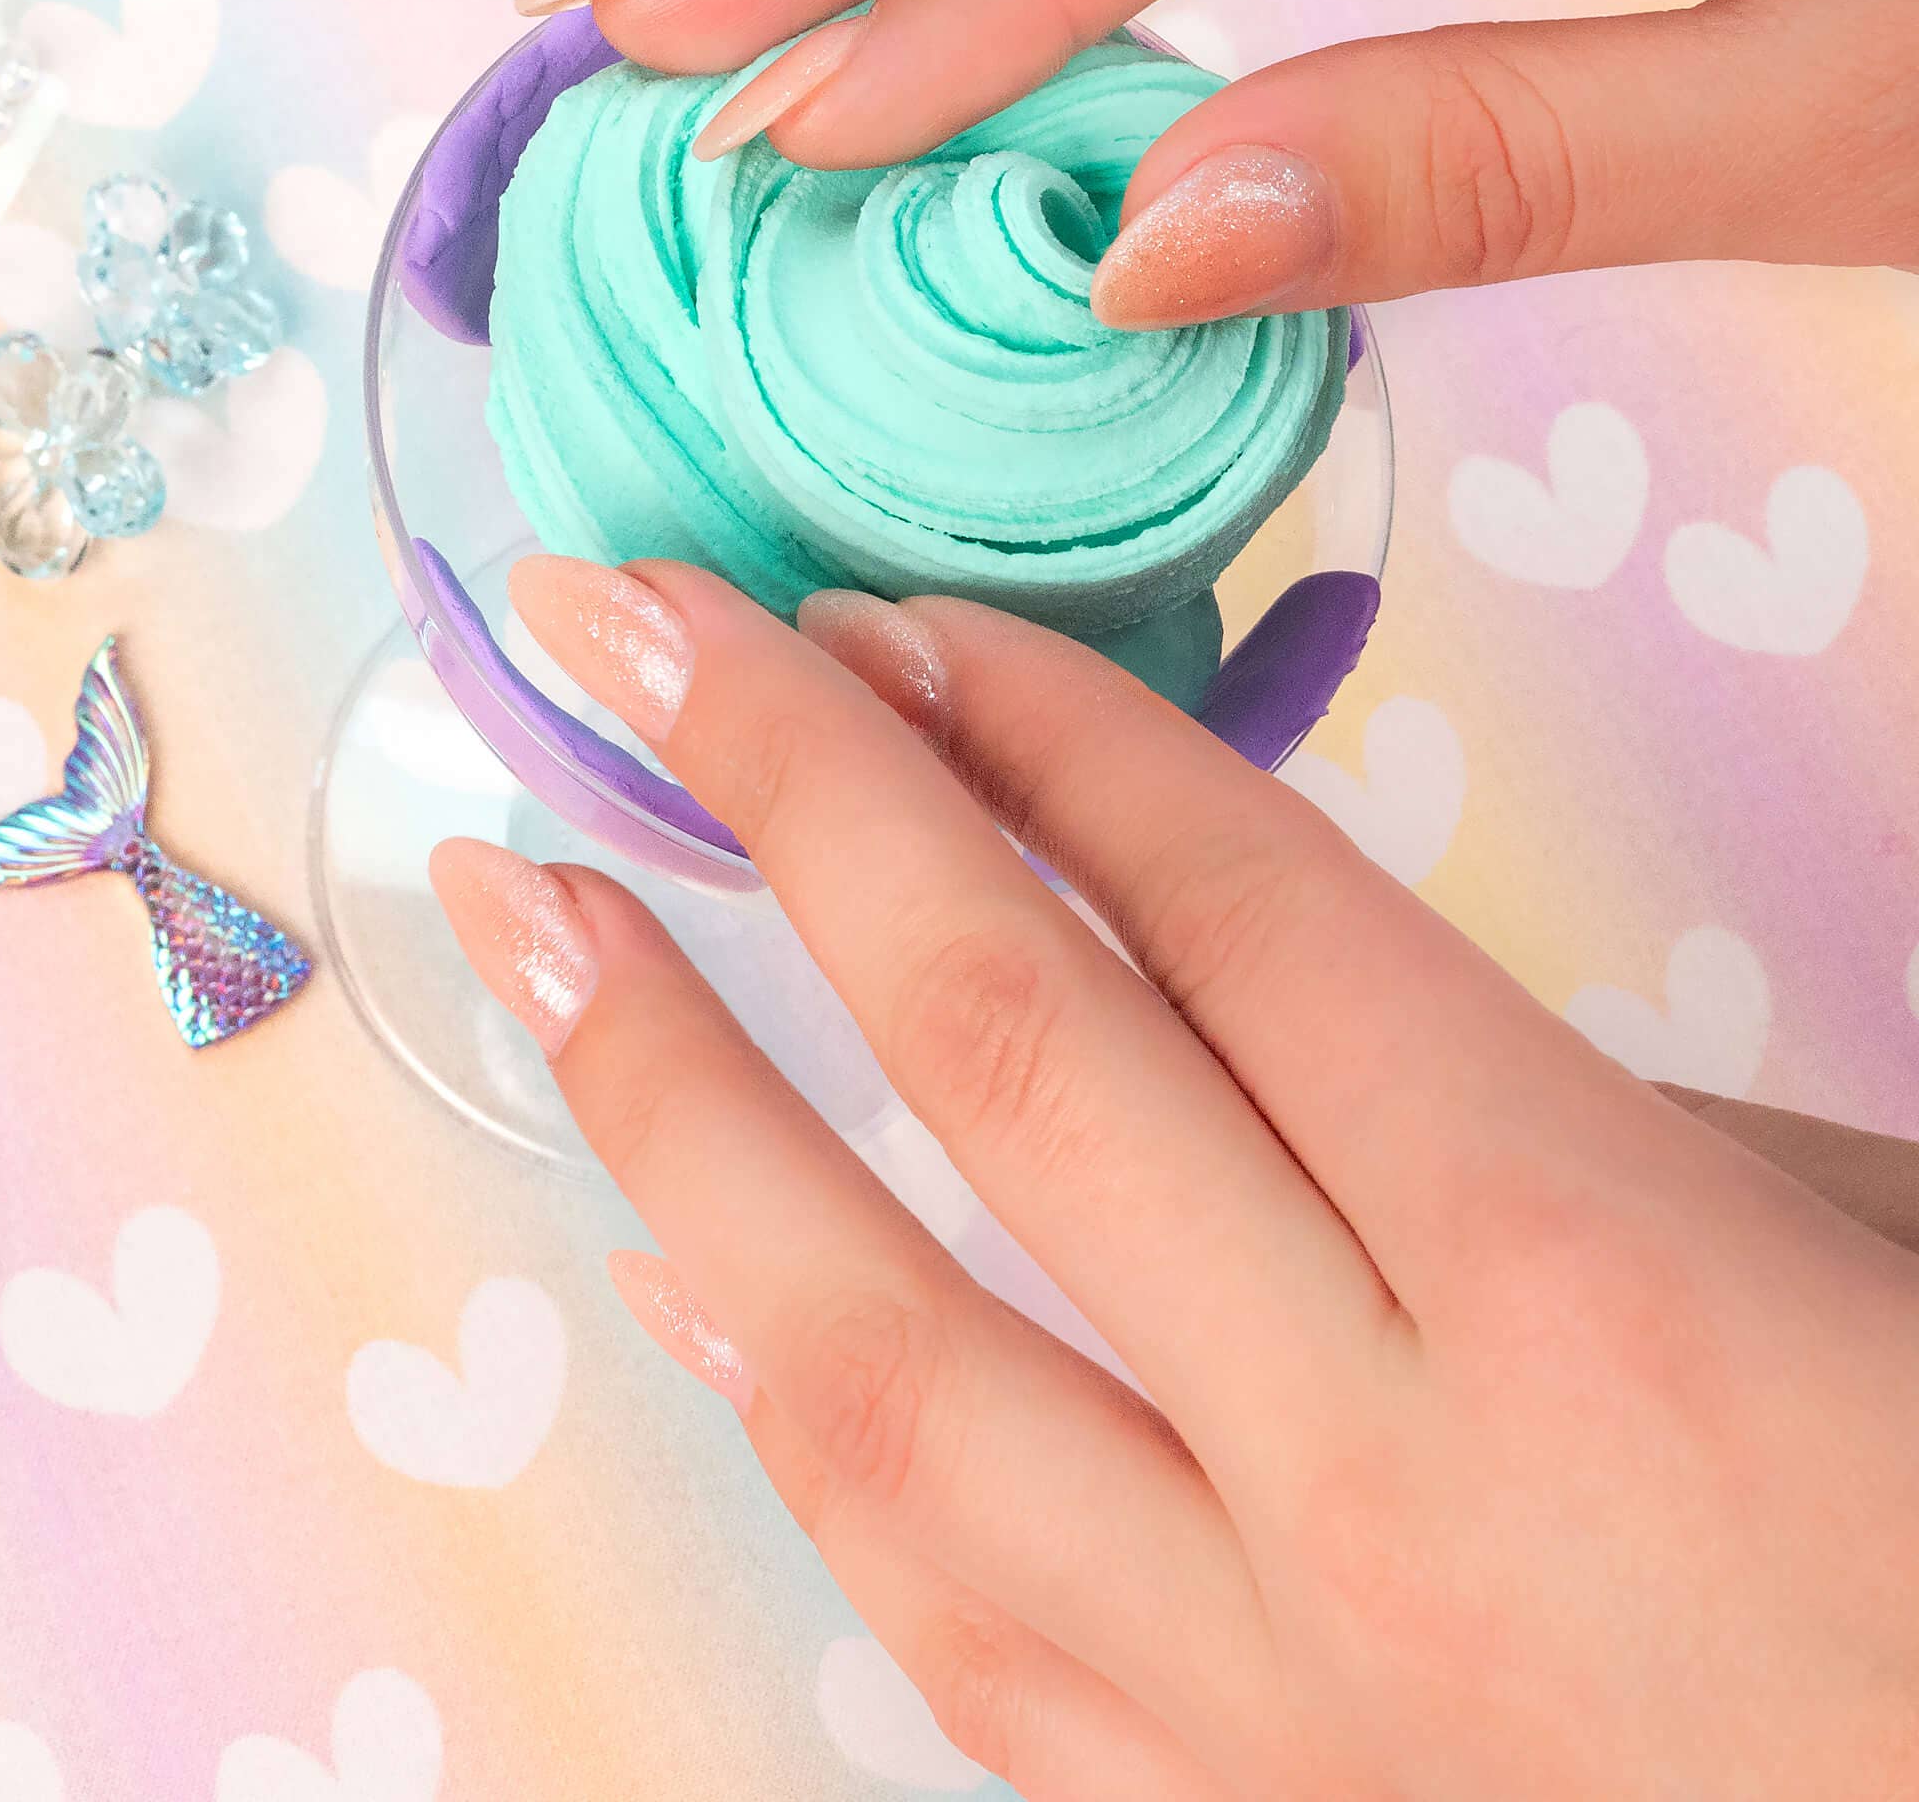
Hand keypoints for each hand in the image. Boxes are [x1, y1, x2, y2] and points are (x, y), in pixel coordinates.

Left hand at [432, 559, 1918, 1798]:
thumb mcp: (1871, 1253)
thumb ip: (1561, 1120)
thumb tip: (1277, 1011)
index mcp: (1593, 1283)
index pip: (1222, 912)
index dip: (1033, 722)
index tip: (883, 610)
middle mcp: (1391, 1480)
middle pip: (1000, 1054)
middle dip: (778, 792)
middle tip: (610, 621)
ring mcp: (1282, 1697)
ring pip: (873, 1357)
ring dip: (664, 1099)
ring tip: (520, 917)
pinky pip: (938, 1610)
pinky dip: (787, 1424)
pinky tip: (680, 1281)